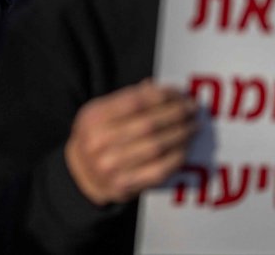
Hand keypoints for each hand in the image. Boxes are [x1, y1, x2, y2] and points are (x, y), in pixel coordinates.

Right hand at [63, 81, 195, 205]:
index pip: (135, 101)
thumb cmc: (97, 135)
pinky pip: (158, 171)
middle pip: (148, 124)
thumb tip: (159, 88)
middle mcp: (99, 142)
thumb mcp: (101, 111)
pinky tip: (185, 148)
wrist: (80, 172)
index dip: (162, 96)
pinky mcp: (123, 186)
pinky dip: (176, 157)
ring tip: (194, 125)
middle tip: (193, 108)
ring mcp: (110, 167)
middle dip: (177, 114)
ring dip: (181, 134)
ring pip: (156, 147)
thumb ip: (127, 98)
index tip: (179, 93)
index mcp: (93, 118)